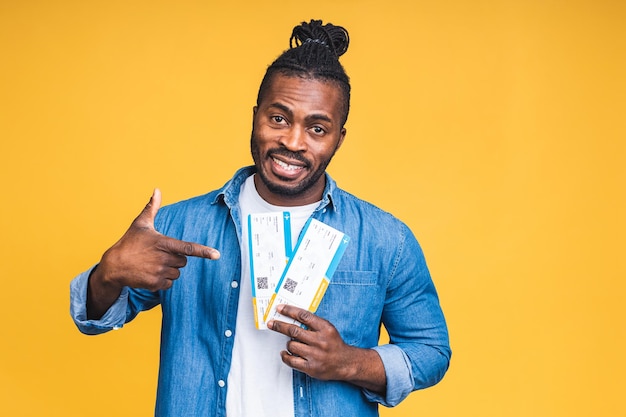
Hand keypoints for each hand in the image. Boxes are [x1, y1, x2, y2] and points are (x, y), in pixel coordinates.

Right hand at [87, 189, 219, 317]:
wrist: (113, 266)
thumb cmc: (129, 242)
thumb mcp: (140, 224)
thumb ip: (152, 207)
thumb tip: (157, 190)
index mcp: (163, 243)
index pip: (188, 248)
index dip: (204, 251)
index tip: (217, 255)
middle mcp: (163, 258)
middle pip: (183, 261)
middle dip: (175, 258)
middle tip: (159, 255)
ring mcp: (159, 272)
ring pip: (177, 273)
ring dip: (170, 270)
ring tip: (153, 264)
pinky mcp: (155, 284)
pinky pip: (170, 284)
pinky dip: (164, 281)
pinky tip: (151, 274)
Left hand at [267, 305, 385, 392]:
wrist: (345, 363)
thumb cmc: (334, 344)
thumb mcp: (328, 328)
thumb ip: (313, 323)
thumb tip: (291, 316)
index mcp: (325, 328)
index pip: (304, 316)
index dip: (289, 311)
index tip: (279, 308)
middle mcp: (320, 341)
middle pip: (294, 331)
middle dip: (279, 325)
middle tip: (271, 323)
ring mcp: (315, 355)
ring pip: (291, 345)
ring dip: (289, 343)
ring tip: (293, 343)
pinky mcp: (311, 367)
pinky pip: (291, 360)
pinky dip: (285, 355)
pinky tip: (285, 353)